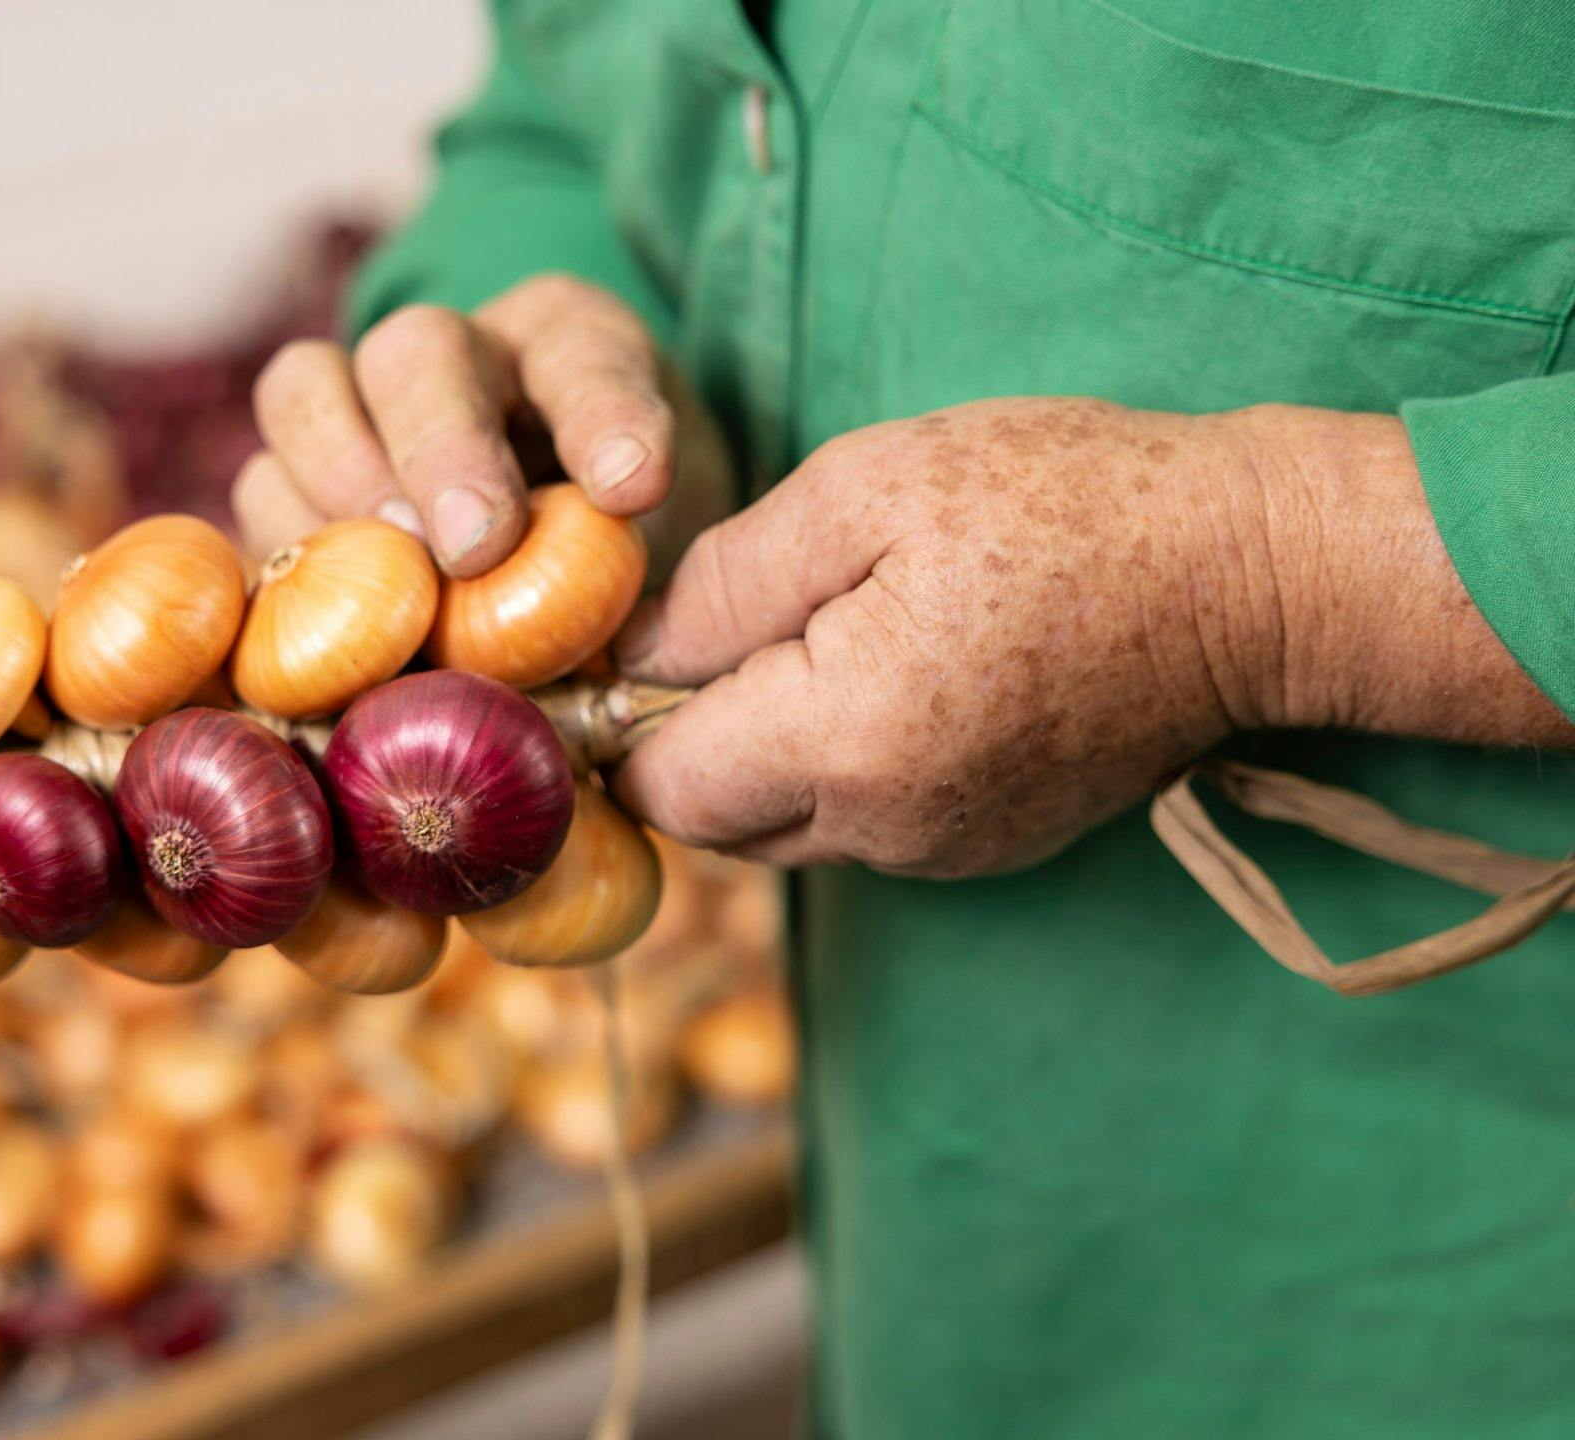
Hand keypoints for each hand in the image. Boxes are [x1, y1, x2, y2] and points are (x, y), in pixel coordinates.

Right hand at [234, 274, 731, 576]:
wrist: (561, 578)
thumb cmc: (619, 560)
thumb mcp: (658, 562)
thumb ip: (630, 584)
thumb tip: (596, 647)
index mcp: (568, 349)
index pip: (586, 352)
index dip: (604, 415)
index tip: (633, 488)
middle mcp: (456, 354)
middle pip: (417, 352)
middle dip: (443, 450)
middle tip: (473, 549)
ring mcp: (358, 405)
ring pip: (304, 394)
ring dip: (338, 491)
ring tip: (392, 586)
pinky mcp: (293, 483)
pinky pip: (255, 490)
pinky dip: (281, 552)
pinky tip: (328, 625)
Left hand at [611, 397, 1570, 876]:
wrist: (1246, 574)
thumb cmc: (1062, 501)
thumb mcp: (866, 490)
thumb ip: (725, 582)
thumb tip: (627, 652)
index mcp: (844, 737)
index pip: (659, 782)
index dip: (623, 714)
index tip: (635, 642)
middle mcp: (884, 827)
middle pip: (712, 819)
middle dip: (689, 734)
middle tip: (737, 625)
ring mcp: (940, 852)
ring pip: (782, 828)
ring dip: (766, 752)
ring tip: (828, 638)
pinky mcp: (983, 851)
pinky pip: (858, 828)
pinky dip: (840, 768)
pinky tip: (894, 677)